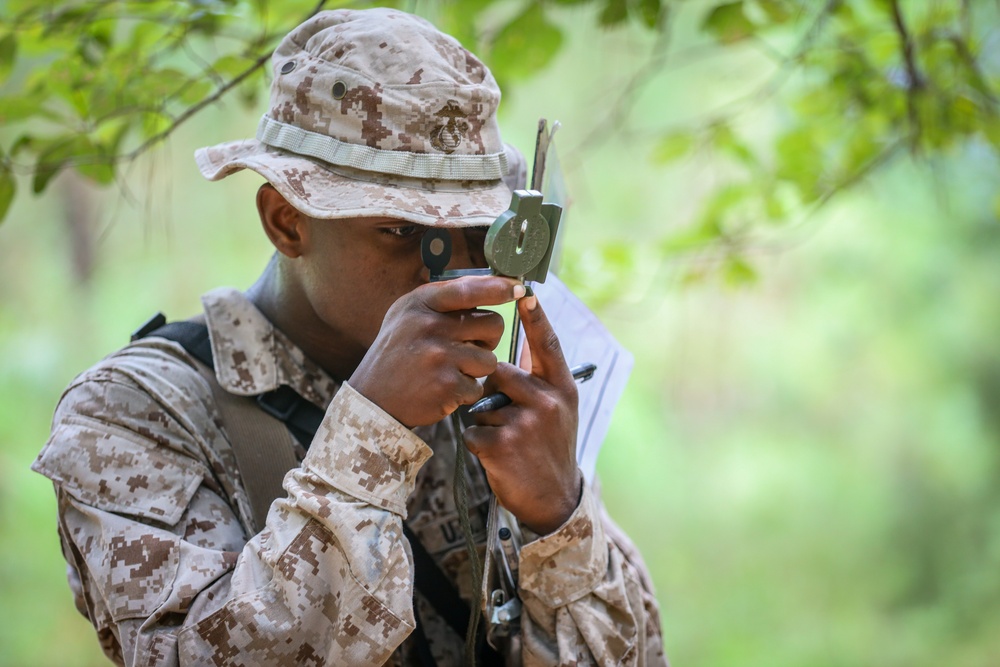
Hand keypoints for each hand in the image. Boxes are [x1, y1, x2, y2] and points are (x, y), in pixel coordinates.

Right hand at [349, 275, 523, 427]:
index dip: (498, 287)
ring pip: (489, 359)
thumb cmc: (398, 352)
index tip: (518, 287)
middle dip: (488, 339)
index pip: (469, 289)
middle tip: (467, 348)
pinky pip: (478, 386)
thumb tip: (490, 283)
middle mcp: (430, 325)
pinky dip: (466, 391)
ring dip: (476, 369)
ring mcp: (439, 356)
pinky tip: (443, 388)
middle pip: (493, 325)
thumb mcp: (407, 314)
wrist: (372, 399)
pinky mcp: (447, 385)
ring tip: (449, 370)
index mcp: (421, 303)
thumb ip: (442, 299)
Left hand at [463, 292, 581, 534]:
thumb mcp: (560, 412)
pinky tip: (497, 457)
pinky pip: (472, 431)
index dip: (535, 316)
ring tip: (506, 441)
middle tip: (507, 418)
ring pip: (481, 403)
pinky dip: (478, 445)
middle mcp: (547, 401)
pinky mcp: (503, 444)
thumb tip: (521, 344)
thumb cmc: (550, 449)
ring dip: (485, 421)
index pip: (547, 345)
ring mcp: (526, 422)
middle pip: (498, 372)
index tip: (524, 288)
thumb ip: (541, 380)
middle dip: (492, 391)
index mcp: (562, 389)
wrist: (554, 500)